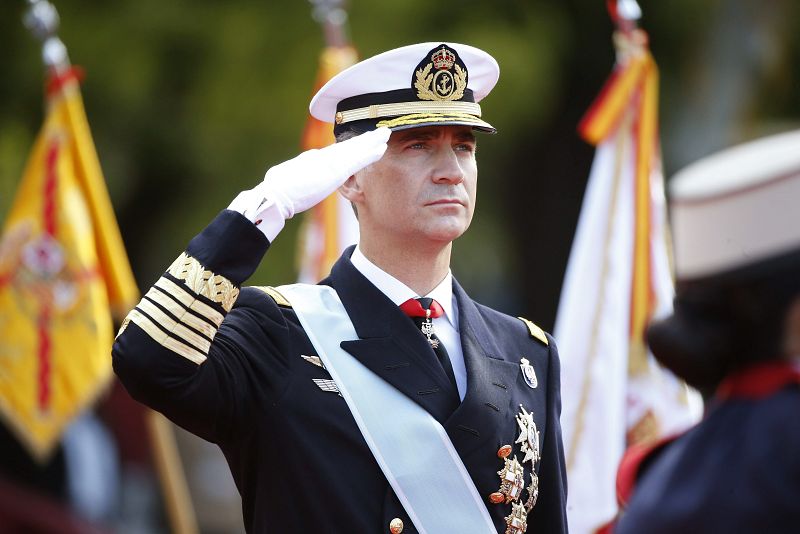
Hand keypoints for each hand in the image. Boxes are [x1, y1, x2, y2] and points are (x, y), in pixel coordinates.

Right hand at [229, 127, 389, 228]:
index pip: (339, 151)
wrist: (276, 195)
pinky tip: (381, 148)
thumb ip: (305, 163)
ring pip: (356, 149)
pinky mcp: (335, 171)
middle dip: (367, 139)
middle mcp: (325, 158)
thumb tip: (313, 156)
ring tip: (386, 135)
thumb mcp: (294, 171)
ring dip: (372, 142)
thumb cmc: (279, 187)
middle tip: (383, 132)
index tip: (365, 140)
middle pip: (350, 146)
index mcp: (316, 159)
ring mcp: (330, 163)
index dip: (354, 145)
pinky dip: (370, 153)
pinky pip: (357, 160)